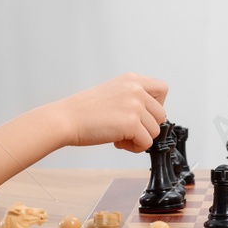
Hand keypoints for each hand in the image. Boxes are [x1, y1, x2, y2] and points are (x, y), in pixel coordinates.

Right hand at [54, 73, 168, 151]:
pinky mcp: (132, 123)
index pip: (162, 89)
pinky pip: (146, 143)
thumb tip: (152, 118)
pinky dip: (134, 148)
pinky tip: (118, 143)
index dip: (156, 106)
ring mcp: (135, 105)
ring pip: (155, 131)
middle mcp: (136, 89)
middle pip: (161, 115)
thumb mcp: (113, 93)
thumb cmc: (84, 111)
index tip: (141, 115)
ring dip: (139, 138)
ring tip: (120, 137)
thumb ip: (133, 98)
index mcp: (131, 79)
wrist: (65, 119)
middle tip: (126, 131)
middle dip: (146, 127)